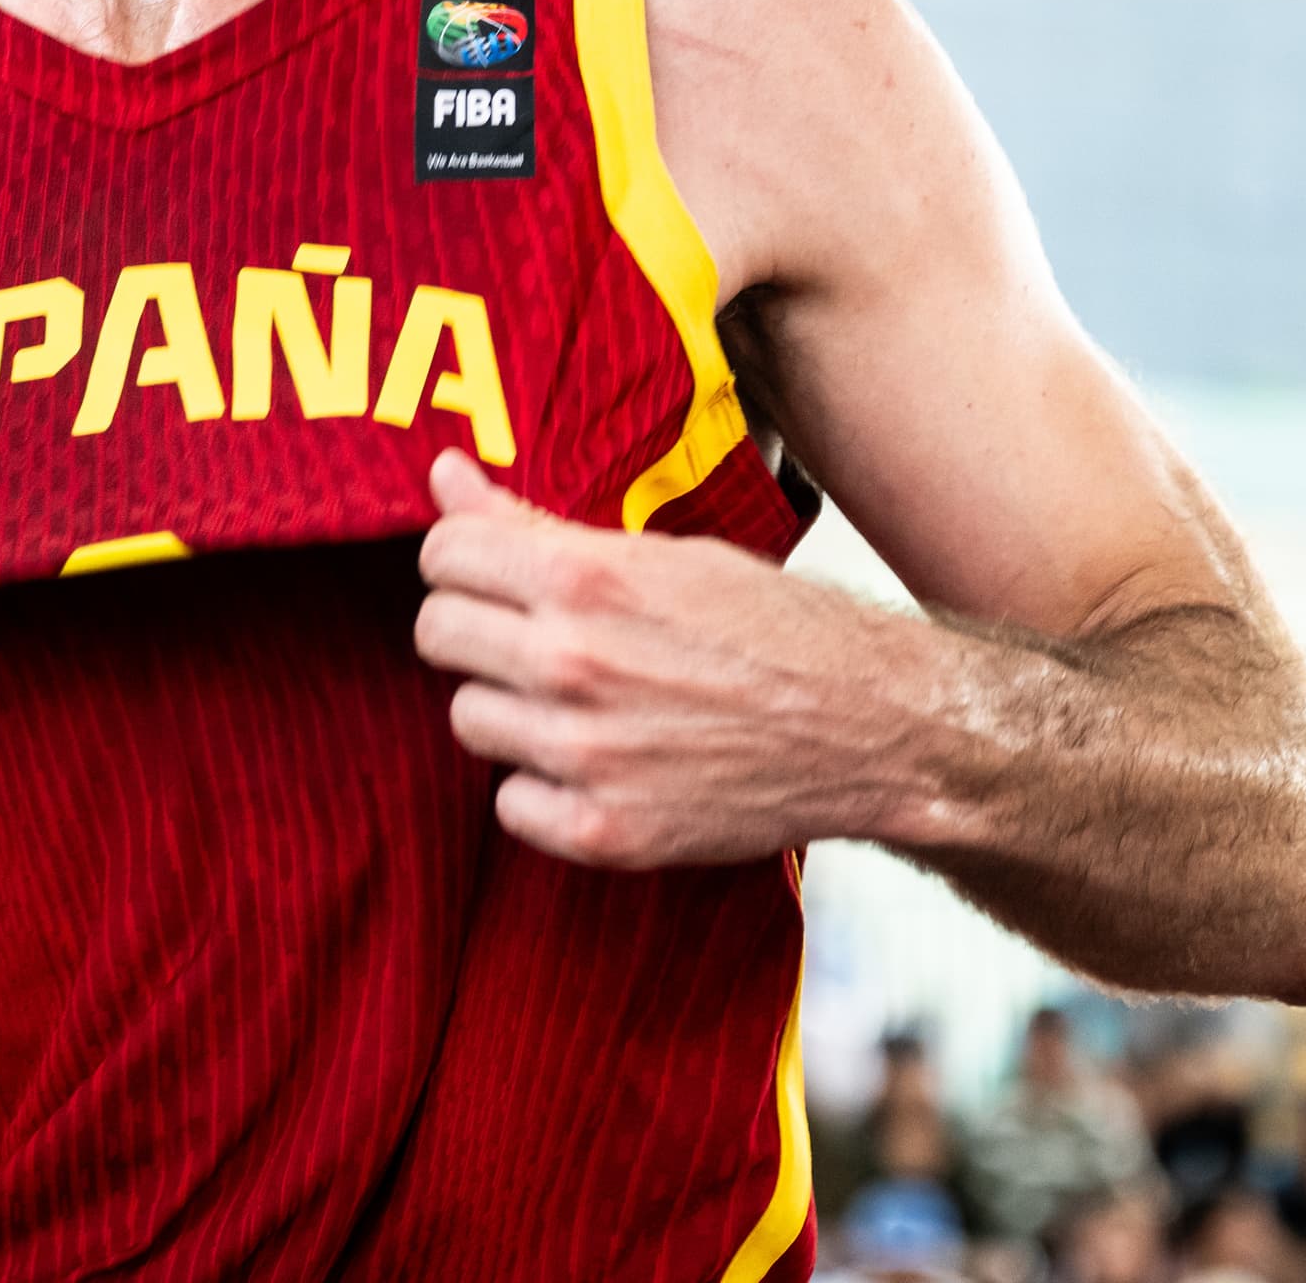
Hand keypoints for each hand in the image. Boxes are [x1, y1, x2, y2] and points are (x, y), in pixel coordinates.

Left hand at [413, 449, 904, 867]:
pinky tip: (597, 764)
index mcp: (583, 579)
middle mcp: (573, 664)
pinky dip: (542, 788)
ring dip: (509, 709)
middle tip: (532, 637)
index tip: (491, 574)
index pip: (442, 555)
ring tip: (580, 701)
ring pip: (466, 718)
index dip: (463, 560)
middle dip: (475, 628)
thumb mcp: (659, 555)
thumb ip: (535, 523)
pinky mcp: (603, 831)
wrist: (869, 727)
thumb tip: (443, 475)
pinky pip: (509, 803)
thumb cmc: (771, 629)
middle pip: (437, 635)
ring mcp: (585, 754)